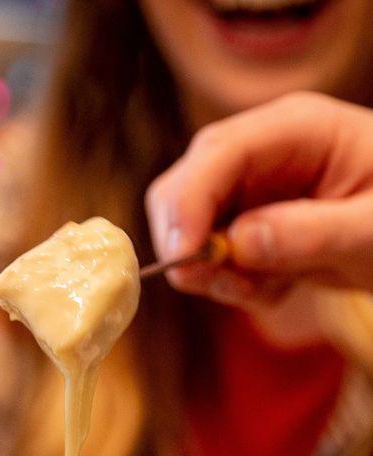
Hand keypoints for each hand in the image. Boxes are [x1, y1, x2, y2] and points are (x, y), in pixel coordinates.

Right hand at [146, 92, 372, 303]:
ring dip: (213, 272)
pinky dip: (231, 283)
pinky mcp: (243, 222)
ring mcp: (247, 187)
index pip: (218, 153)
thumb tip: (238, 242)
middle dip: (188, 242)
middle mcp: (260, 151)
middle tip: (225, 285)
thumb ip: (311, 233)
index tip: (183, 257)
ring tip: (268, 289)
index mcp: (297, 128)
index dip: (188, 203)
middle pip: (183, 187)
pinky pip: (207, 256)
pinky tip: (278, 285)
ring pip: (186, 228)